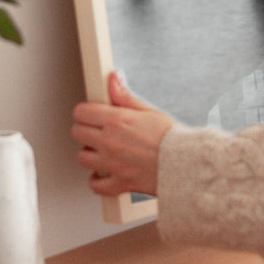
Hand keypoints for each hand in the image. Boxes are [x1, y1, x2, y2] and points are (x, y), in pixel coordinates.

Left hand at [71, 71, 175, 197]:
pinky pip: (95, 185)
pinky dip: (97, 180)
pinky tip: (104, 173)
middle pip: (77, 133)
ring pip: (82, 158)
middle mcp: (110, 142)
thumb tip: (113, 78)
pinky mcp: (118, 182)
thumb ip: (125, 96)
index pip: (82, 112)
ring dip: (90, 153)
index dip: (86, 111)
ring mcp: (112, 164)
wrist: (186, 164)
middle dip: (85, 129)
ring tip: (102, 150)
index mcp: (117, 121)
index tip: (91, 113)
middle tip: (97, 129)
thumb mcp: (148, 110)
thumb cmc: (172, 137)